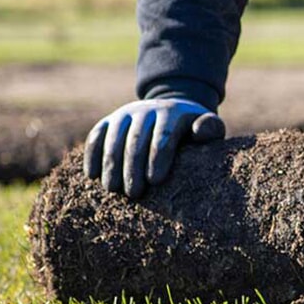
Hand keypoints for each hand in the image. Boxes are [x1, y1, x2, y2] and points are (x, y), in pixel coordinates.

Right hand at [84, 98, 224, 197]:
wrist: (172, 110)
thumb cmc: (193, 129)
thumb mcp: (209, 126)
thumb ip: (211, 128)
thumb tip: (199, 132)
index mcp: (172, 113)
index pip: (164, 134)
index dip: (159, 157)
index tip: (155, 180)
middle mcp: (146, 110)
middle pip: (136, 139)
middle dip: (133, 166)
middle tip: (133, 193)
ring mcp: (125, 114)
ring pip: (113, 137)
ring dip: (111, 163)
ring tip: (112, 189)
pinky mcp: (109, 121)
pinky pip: (96, 135)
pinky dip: (92, 154)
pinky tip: (92, 175)